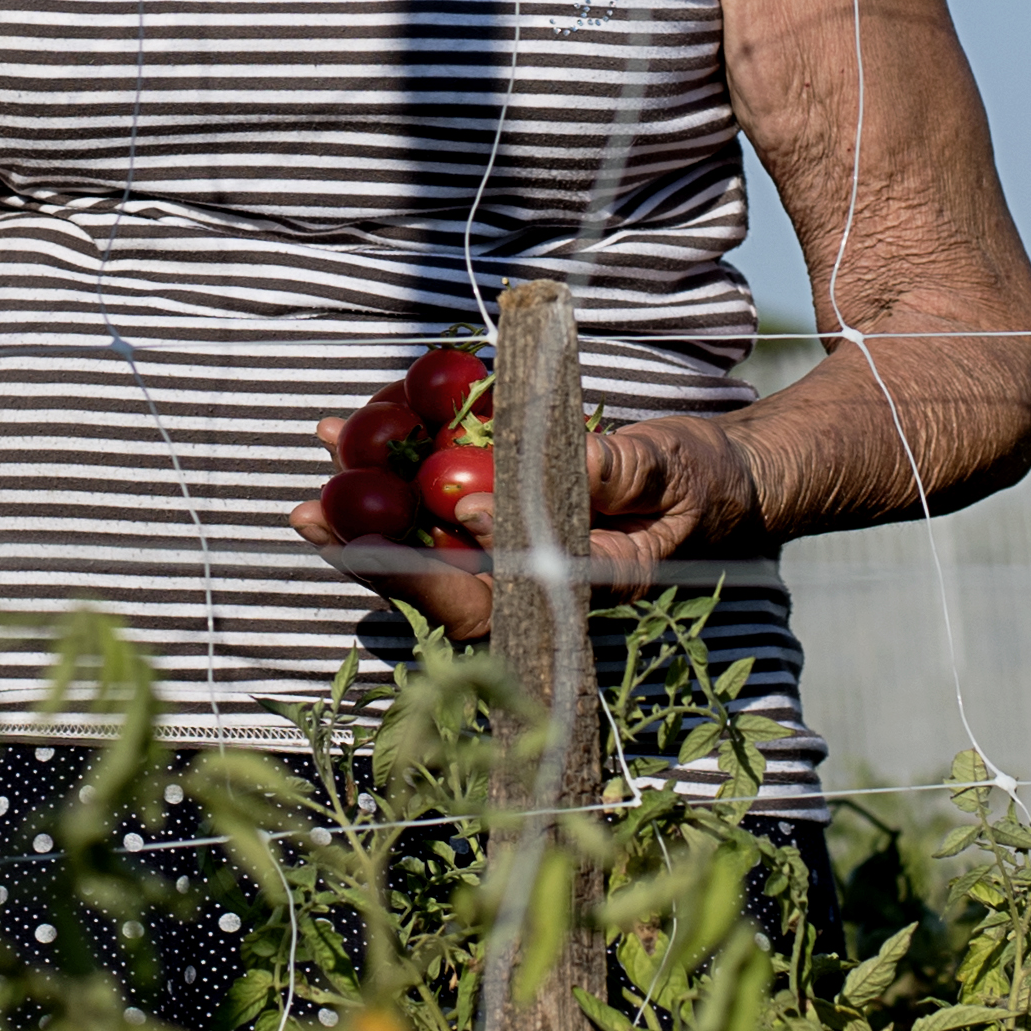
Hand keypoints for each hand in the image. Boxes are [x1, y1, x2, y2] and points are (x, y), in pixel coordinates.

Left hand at [289, 411, 767, 625]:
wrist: (718, 480)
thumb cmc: (700, 481)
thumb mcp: (667, 469)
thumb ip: (603, 474)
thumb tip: (510, 487)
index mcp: (579, 590)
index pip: (499, 598)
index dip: (449, 569)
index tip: (421, 519)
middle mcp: (533, 587)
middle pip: (437, 588)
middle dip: (371, 554)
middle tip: (312, 517)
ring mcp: (512, 558)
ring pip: (423, 551)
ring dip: (365, 514)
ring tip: (318, 467)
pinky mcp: (500, 524)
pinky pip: (434, 515)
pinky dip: (393, 478)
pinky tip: (353, 433)